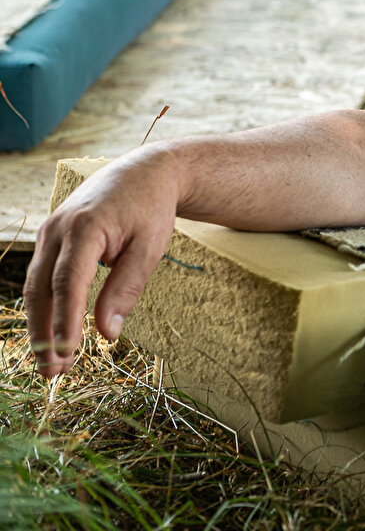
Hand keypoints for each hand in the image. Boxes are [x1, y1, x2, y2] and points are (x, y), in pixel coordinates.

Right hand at [24, 148, 179, 376]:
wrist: (143, 171)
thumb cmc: (150, 207)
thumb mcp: (150, 246)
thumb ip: (128, 288)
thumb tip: (109, 333)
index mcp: (84, 228)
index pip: (68, 281)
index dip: (64, 319)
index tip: (66, 352)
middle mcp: (57, 229)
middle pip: (41, 288)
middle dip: (44, 332)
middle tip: (53, 372)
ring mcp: (49, 232)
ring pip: (35, 286)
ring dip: (41, 325)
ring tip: (53, 363)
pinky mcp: (51, 239)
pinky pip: (41, 278)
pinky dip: (45, 307)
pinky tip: (53, 334)